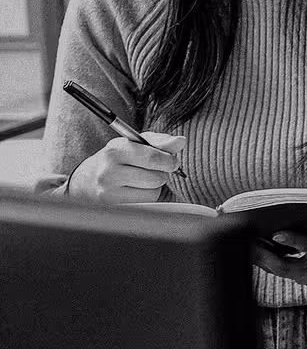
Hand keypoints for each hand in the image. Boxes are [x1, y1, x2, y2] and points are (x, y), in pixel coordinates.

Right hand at [67, 132, 186, 203]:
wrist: (84, 182)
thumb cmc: (116, 160)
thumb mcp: (132, 144)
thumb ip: (158, 141)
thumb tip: (181, 141)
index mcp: (115, 150)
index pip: (152, 157)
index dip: (169, 160)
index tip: (172, 162)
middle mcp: (109, 171)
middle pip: (156, 177)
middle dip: (162, 174)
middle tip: (154, 171)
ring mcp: (108, 192)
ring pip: (153, 192)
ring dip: (154, 187)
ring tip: (141, 180)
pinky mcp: (113, 207)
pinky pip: (146, 204)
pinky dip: (147, 198)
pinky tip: (134, 191)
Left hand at [252, 230, 306, 286]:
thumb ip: (301, 239)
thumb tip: (276, 235)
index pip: (276, 261)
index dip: (260, 250)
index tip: (250, 236)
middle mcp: (303, 275)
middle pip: (274, 265)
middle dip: (258, 252)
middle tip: (243, 236)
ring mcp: (305, 274)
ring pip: (278, 265)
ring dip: (265, 253)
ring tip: (251, 238)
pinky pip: (286, 264)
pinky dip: (276, 254)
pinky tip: (270, 242)